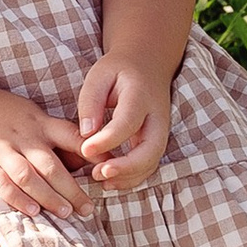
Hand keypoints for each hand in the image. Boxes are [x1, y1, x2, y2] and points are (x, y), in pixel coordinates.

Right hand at [0, 86, 94, 217]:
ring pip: (29, 176)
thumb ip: (52, 133)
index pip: (71, 136)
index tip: (109, 169)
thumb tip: (83, 157)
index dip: (92, 152)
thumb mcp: (29, 113)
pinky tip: (32, 211)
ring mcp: (1, 149)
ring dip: (49, 196)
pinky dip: (17, 198)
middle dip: (72, 189)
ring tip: (66, 213)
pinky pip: (1, 182)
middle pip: (52, 165)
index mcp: (39, 122)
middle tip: (88, 209)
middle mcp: (23, 135)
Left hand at [75, 51, 170, 192]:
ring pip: (151, 162)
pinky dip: (131, 178)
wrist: (147, 64)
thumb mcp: (99, 75)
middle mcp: (157, 117)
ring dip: (127, 177)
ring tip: (99, 179)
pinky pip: (148, 166)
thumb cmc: (118, 70)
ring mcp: (161, 132)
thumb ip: (91, 101)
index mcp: (141, 96)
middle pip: (150, 149)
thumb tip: (87, 133)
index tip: (85, 149)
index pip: (127, 122)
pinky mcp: (156, 142)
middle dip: (126, 167)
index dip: (107, 140)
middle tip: (98, 174)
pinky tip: (109, 181)